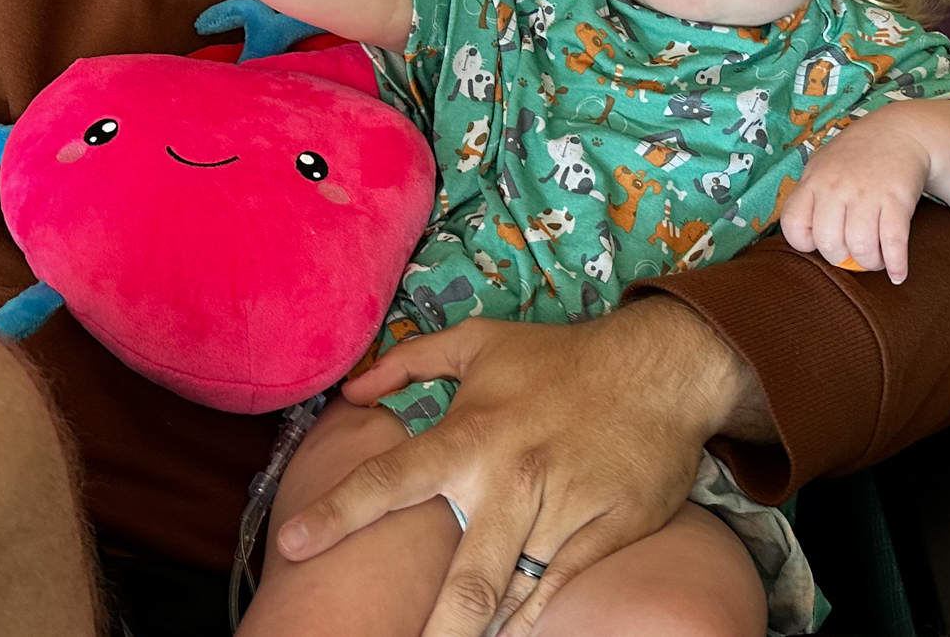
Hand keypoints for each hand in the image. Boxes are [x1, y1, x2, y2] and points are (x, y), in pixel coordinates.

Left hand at [274, 303, 750, 636]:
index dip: (336, 513)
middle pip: (462, 577)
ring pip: (512, 593)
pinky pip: (560, 589)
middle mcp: (509, 481)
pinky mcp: (606, 533)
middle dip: (430, 627)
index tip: (292, 545)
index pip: (388, 480)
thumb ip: (410, 363)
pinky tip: (506, 634)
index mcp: (469, 437)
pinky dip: (529, 618)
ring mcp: (561, 512)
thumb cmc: (558, 359)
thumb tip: (352, 389)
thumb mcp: (479, 343)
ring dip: (478, 629)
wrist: (657, 368)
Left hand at [778, 109, 931, 282]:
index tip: (818, 244)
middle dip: (841, 258)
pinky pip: (893, 242)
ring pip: (861, 247)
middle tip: (852, 256)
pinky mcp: (896, 200)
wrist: (901, 132)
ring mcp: (867, 194)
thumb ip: (811, 196)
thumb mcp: (822, 166)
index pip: (793, 224)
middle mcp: (836, 188)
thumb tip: (808, 237)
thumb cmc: (856, 155)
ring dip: (869, 262)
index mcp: (813, 181)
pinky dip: (896, 265)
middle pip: (829, 242)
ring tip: (875, 260)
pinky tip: (897, 274)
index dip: (804, 242)